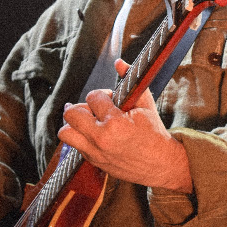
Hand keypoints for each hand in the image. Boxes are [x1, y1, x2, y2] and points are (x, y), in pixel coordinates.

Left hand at [59, 59, 192, 191]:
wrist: (161, 164)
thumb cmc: (155, 133)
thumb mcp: (146, 104)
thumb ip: (130, 80)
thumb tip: (118, 62)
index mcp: (115, 122)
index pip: (93, 97)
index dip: (102, 94)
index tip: (112, 99)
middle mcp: (101, 138)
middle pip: (71, 114)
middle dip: (83, 106)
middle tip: (95, 109)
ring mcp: (95, 152)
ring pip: (65, 133)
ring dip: (74, 124)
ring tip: (89, 122)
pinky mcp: (93, 162)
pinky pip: (75, 145)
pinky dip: (81, 137)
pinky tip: (96, 134)